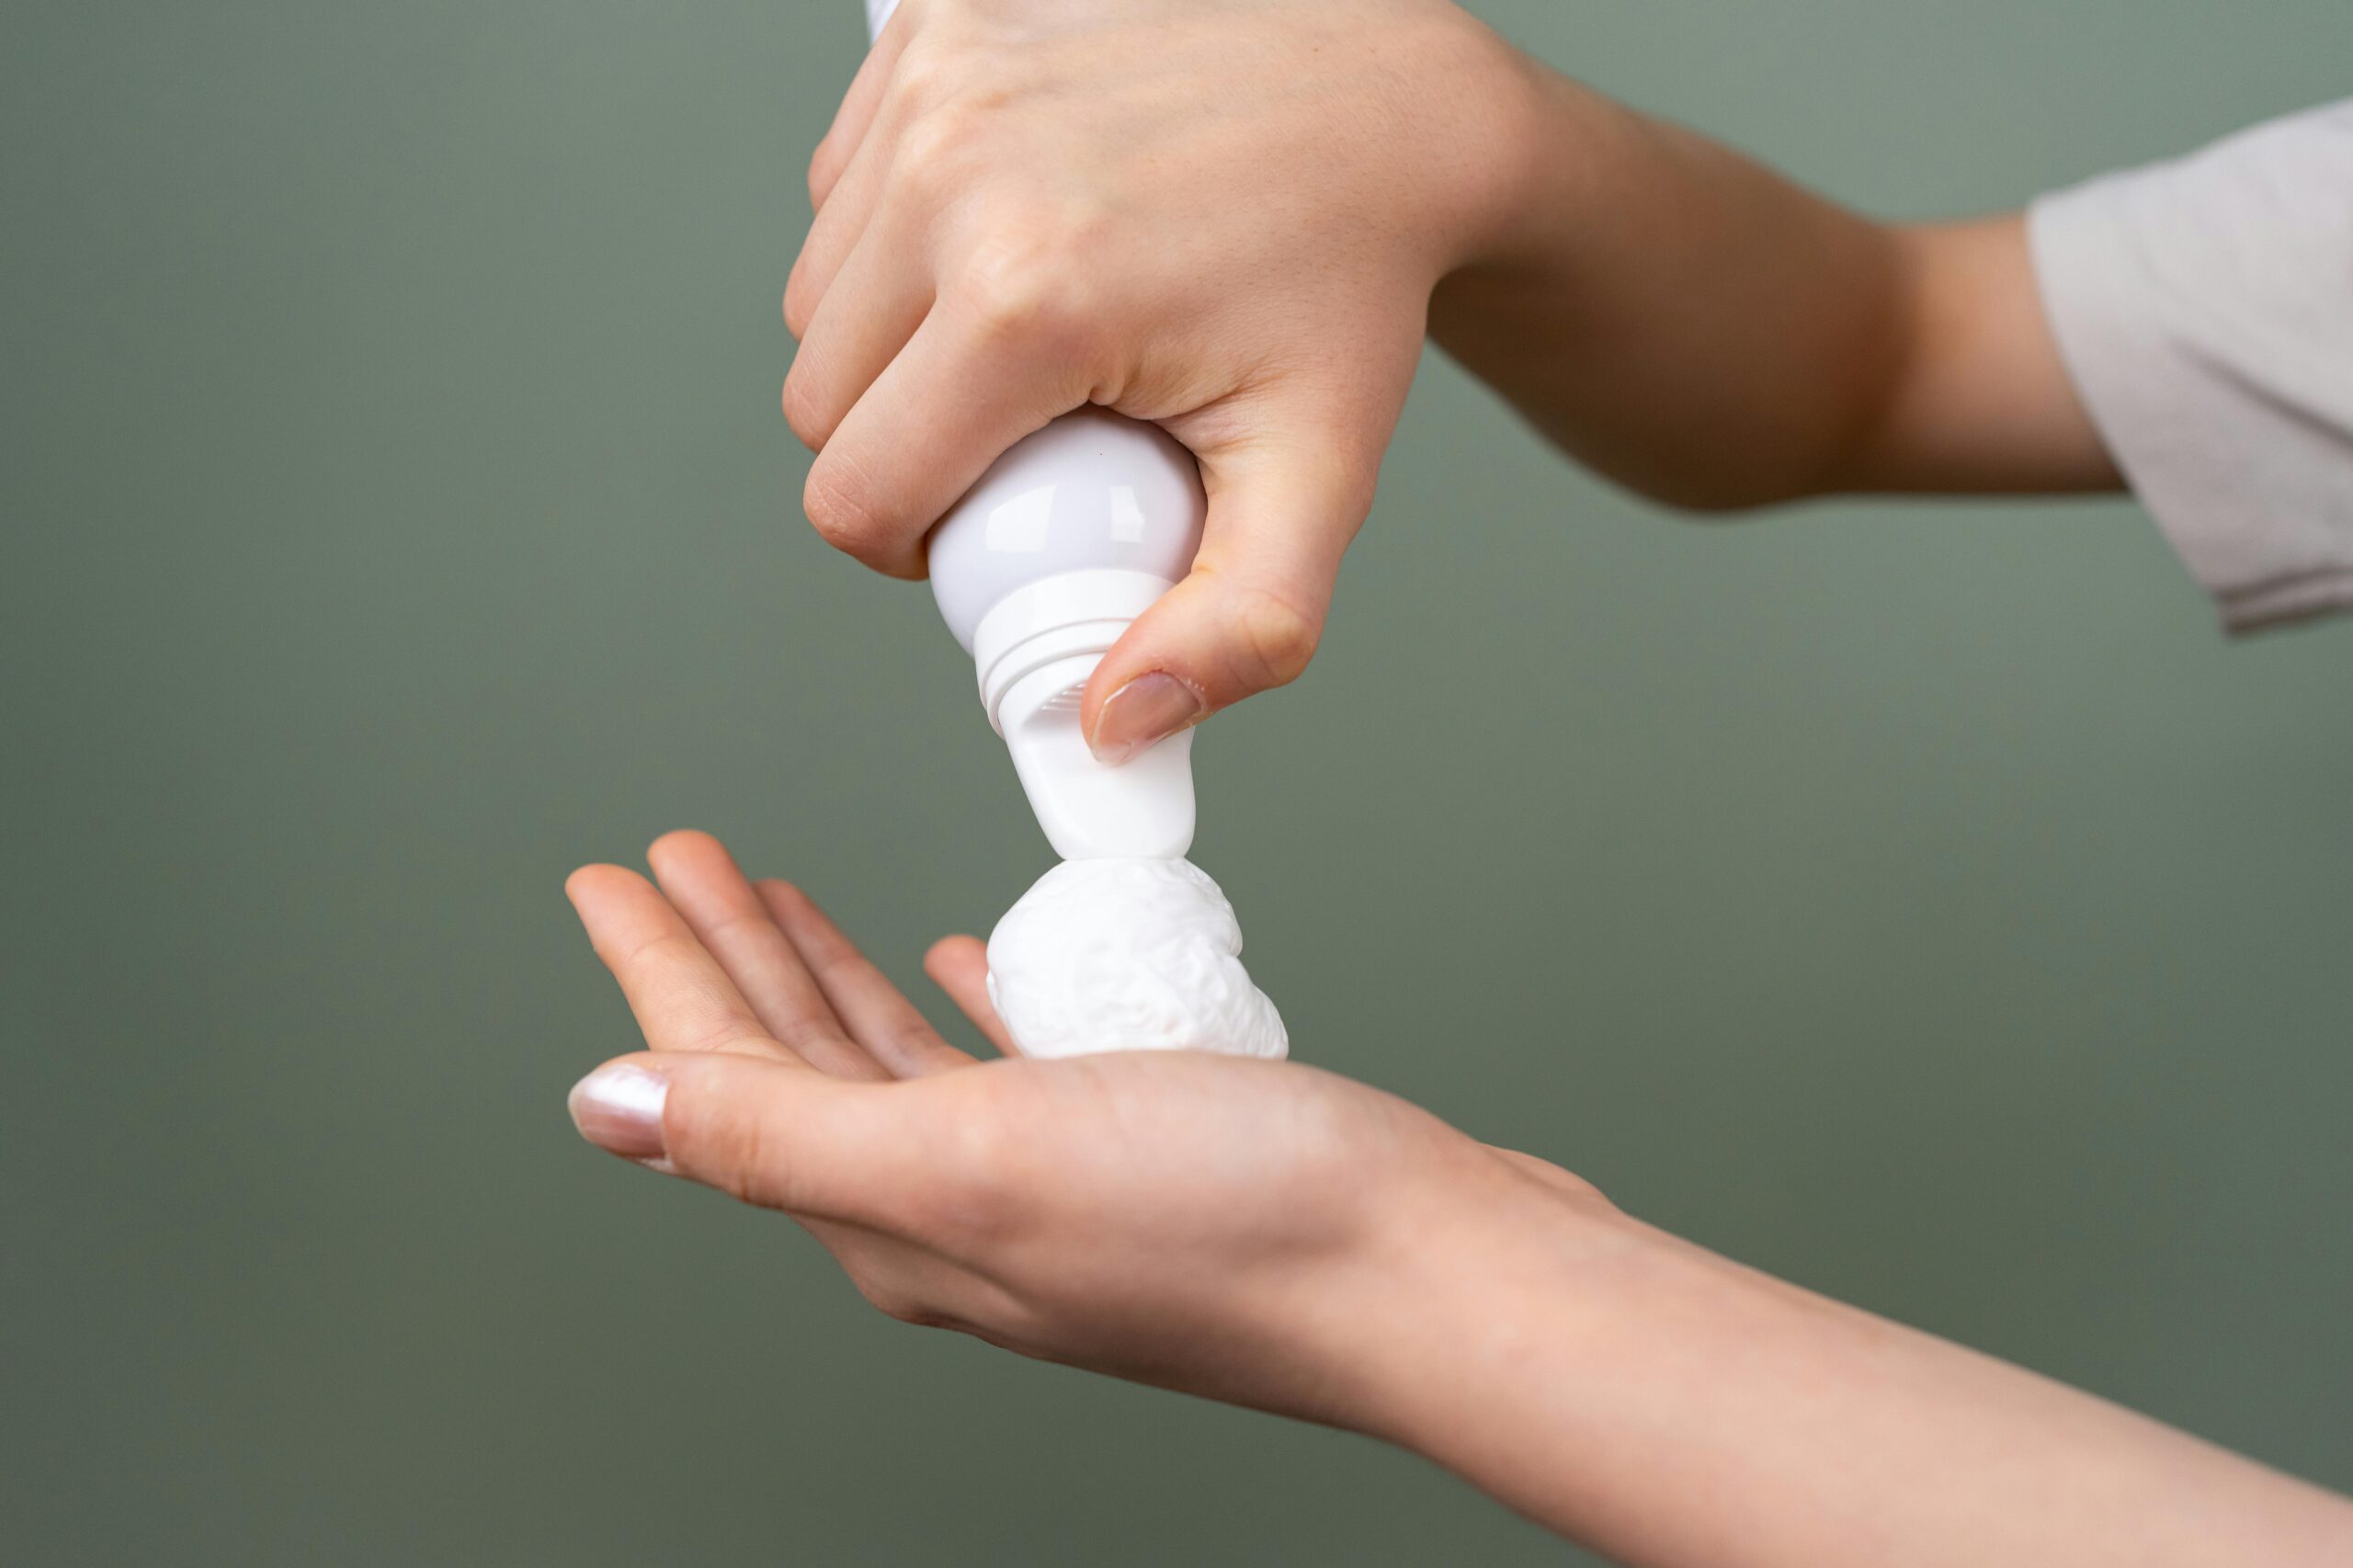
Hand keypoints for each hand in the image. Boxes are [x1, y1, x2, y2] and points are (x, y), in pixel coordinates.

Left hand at [563, 830, 1608, 1424]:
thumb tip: (605, 1110)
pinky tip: (961, 959)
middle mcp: (957, 1207)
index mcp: (895, 1215)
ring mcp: (1047, 1182)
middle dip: (729, 955)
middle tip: (681, 859)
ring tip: (784, 895)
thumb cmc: (1231, 1226)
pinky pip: (1008, 1063)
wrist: (1431, 1273)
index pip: (730, 1079)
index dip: (661, 969)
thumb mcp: (974, 1160)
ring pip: (893, 1060)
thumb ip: (785, 1133)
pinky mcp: (1134, 1151)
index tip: (609, 874)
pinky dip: (964, 1001)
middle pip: (799, 1062)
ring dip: (829, 969)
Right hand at [783, 0, 1540, 758]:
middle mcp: (958, 172)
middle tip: (1023, 433)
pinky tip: (1005, 238)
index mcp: (1030, 297)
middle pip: (820, 400)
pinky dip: (896, 236)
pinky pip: (841, 186)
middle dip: (904, 445)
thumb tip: (1116, 727)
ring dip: (891, 343)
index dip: (914, 545)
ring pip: (816, 295)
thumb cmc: (1351, 285)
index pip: (856, 493)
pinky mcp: (932, 26)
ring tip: (1025, 336)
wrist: (1391, 104)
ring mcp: (938, 84)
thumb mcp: (1318, 480)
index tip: (993, 526)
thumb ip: (1237, 630)